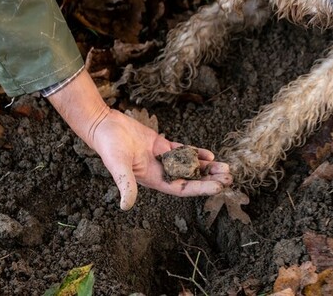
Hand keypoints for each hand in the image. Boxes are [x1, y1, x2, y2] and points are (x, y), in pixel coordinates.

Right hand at [88, 108, 231, 209]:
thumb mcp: (118, 165)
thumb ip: (124, 184)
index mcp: (153, 179)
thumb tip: (125, 206)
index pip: (183, 188)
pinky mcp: (160, 145)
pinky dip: (195, 153)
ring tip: (226, 168)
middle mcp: (160, 171)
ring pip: (189, 165)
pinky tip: (209, 154)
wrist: (103, 126)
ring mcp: (161, 158)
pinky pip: (182, 151)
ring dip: (206, 167)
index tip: (219, 187)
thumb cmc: (109, 146)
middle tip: (230, 177)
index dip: (202, 188)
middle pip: (190, 178)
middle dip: (210, 179)